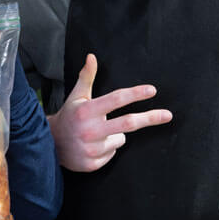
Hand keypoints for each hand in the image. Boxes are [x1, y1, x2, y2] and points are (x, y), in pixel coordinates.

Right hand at [48, 54, 170, 171]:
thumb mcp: (76, 96)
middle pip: (128, 123)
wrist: (50, 144)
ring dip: (115, 135)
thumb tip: (92, 56)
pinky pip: (113, 153)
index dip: (135, 94)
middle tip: (168, 115)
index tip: (152, 90)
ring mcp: (91, 148)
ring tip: (97, 134)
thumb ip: (87, 77)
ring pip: (121, 139)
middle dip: (150, 118)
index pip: (116, 100)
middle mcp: (89, 130)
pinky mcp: (92, 164)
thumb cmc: (69, 116)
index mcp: (86, 111)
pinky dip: (108, 149)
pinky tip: (94, 146)